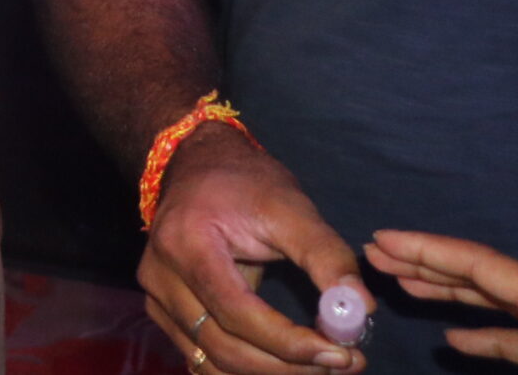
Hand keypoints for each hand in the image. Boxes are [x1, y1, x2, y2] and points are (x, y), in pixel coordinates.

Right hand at [143, 125, 367, 373]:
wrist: (196, 163)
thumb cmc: (244, 182)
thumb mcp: (290, 207)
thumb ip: (326, 255)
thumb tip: (362, 308)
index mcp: (186, 244)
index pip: (236, 312)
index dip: (288, 341)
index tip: (341, 353)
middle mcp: (159, 276)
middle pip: (222, 345)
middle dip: (287, 366)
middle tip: (342, 364)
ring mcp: (155, 296)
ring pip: (210, 362)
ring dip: (269, 373)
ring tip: (319, 366)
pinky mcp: (161, 311)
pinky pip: (201, 357)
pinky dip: (243, 370)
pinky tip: (281, 365)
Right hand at [368, 230, 517, 371]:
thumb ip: (514, 356)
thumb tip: (449, 345)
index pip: (484, 265)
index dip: (428, 249)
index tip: (381, 239)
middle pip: (486, 274)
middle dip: (428, 262)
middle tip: (376, 254)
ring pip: (501, 302)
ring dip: (449, 292)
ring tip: (403, 285)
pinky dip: (486, 333)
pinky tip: (453, 339)